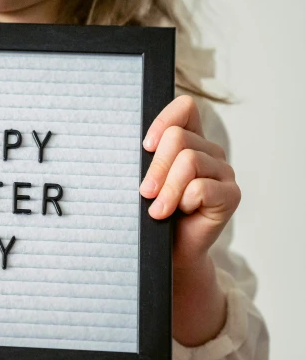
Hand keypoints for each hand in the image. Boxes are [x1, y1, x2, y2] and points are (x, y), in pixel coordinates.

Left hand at [139, 95, 240, 345]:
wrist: (168, 251)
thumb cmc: (152, 213)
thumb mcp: (144, 180)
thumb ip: (144, 159)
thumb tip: (128, 143)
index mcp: (190, 139)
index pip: (185, 107)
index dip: (164, 120)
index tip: (144, 146)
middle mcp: (210, 151)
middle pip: (179, 138)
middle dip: (155, 167)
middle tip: (144, 192)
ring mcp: (223, 172)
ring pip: (189, 162)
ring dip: (167, 189)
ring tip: (157, 210)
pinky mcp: (231, 195)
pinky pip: (202, 188)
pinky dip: (183, 201)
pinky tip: (180, 213)